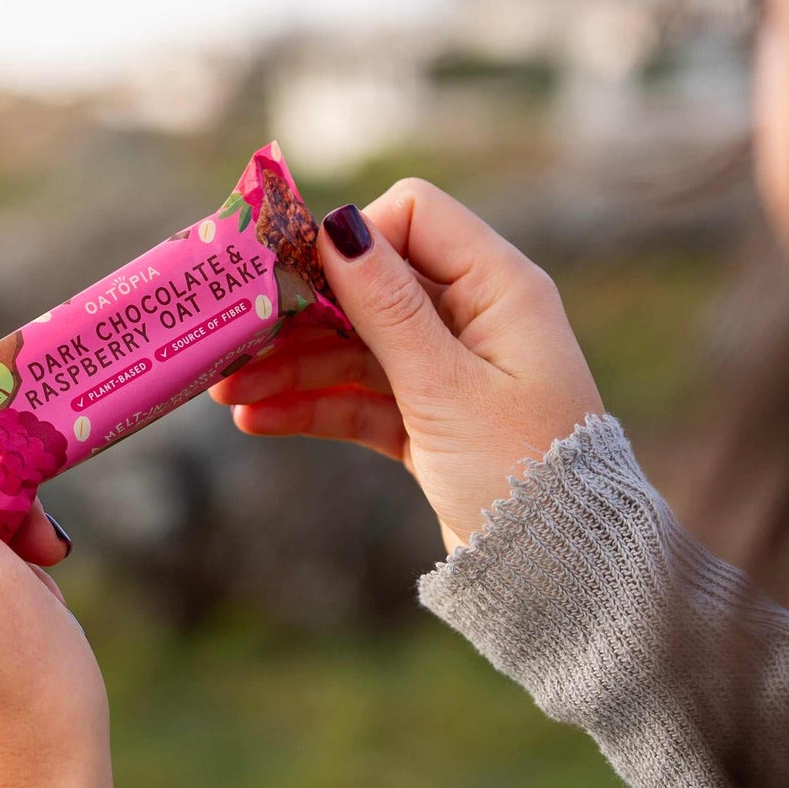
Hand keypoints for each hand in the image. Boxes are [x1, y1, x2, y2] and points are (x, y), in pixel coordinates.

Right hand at [211, 178, 602, 552]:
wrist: (559, 571)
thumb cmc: (520, 468)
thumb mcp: (446, 384)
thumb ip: (388, 306)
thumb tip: (339, 224)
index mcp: (498, 287)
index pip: (412, 216)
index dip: (350, 238)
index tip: (287, 274)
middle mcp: (475, 317)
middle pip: (370, 287)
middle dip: (301, 312)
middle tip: (233, 336)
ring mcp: (451, 369)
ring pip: (356, 347)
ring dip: (294, 366)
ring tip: (229, 393)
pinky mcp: (431, 420)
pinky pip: (362, 398)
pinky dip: (315, 406)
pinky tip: (260, 420)